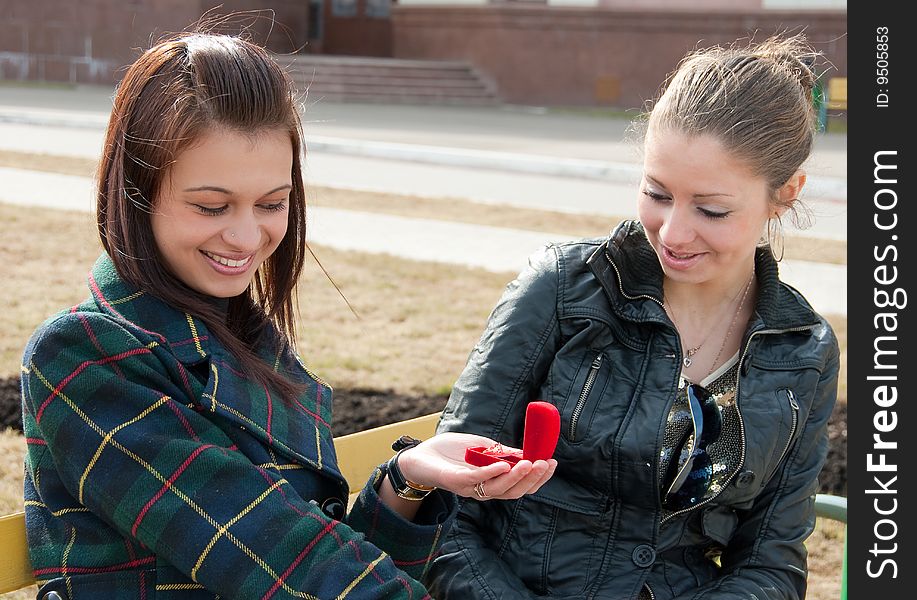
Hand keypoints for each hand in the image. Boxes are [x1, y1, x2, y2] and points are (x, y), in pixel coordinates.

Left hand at [396, 432, 556, 499]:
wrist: (420, 455)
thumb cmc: (450, 452)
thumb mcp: (481, 447)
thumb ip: (501, 452)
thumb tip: (526, 452)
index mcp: (492, 482)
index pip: (521, 486)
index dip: (538, 478)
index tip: (552, 462)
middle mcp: (484, 490)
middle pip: (514, 492)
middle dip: (533, 478)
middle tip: (546, 463)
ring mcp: (471, 488)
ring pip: (499, 490)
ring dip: (517, 477)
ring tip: (531, 464)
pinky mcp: (456, 481)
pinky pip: (477, 480)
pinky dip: (491, 473)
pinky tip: (503, 465)